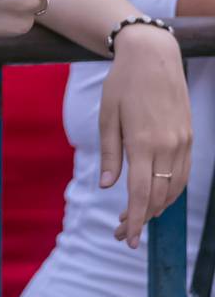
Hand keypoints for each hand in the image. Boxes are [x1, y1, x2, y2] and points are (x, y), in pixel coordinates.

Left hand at [102, 22, 191, 248]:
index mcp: (144, 142)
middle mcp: (168, 146)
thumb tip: (105, 186)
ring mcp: (183, 143)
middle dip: (141, 219)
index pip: (140, 193)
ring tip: (135, 219)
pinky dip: (170, 191)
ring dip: (156, 208)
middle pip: (158, 196)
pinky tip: (155, 197)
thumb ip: (109, 153)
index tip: (126, 239)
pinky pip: (183, 174)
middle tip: (120, 233)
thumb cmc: (122, 84)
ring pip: (174, 188)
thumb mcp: (107, 117)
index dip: (134, 220)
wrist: (154, 58)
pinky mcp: (190, 138)